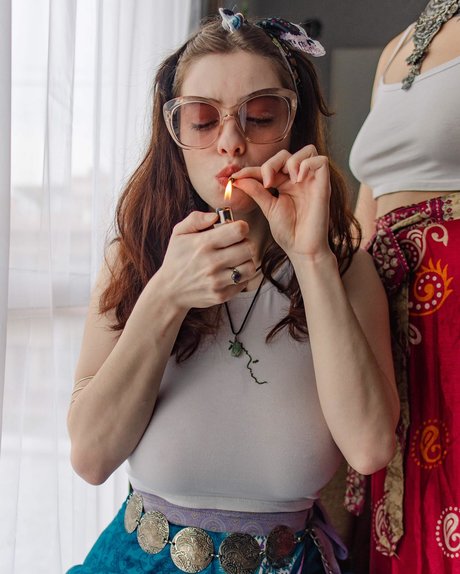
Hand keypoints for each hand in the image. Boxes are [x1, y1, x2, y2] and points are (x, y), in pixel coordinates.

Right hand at [154, 211, 256, 310]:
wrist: (169, 290)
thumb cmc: (176, 258)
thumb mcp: (179, 233)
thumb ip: (196, 219)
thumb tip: (215, 216)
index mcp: (203, 244)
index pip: (239, 231)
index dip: (241, 227)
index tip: (236, 230)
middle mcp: (212, 263)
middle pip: (249, 248)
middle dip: (245, 243)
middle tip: (237, 245)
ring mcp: (217, 281)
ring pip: (250, 267)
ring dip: (245, 261)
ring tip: (235, 260)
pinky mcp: (221, 295)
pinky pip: (244, 282)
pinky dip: (240, 277)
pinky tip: (229, 273)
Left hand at [233, 145, 332, 260]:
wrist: (302, 249)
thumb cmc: (288, 232)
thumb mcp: (268, 208)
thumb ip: (255, 191)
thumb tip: (238, 179)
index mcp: (284, 184)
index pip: (268, 167)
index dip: (251, 169)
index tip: (236, 177)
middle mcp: (299, 180)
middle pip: (286, 154)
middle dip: (272, 163)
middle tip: (267, 183)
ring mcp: (311, 181)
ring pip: (307, 151)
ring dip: (292, 161)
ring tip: (288, 180)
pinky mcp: (323, 185)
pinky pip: (321, 161)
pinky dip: (307, 165)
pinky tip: (299, 180)